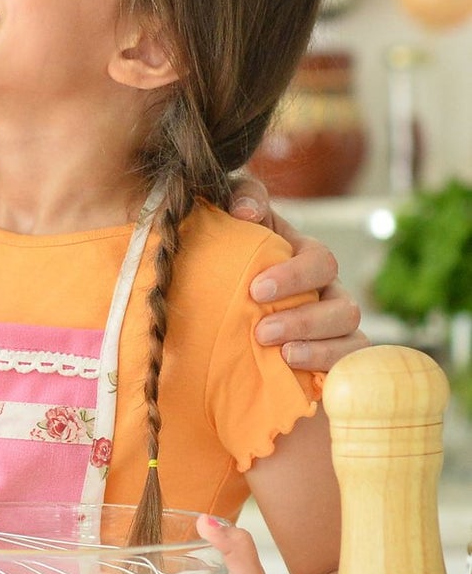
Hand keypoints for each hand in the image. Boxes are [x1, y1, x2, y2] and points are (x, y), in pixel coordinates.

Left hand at [229, 179, 366, 369]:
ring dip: (316, 347)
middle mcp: (329, 293)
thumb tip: (245, 211)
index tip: (255, 290)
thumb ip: (242, 200)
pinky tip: (297, 374)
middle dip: (304, 319)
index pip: (319, 260)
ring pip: (350, 338)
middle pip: (343, 305)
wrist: (222, 314)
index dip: (294, 275)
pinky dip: (328, 369)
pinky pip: (351, 369)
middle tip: (262, 331)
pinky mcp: (336, 361)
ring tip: (281, 354)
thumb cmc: (229, 262)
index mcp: (306, 258)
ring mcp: (336, 329)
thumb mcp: (233, 224)